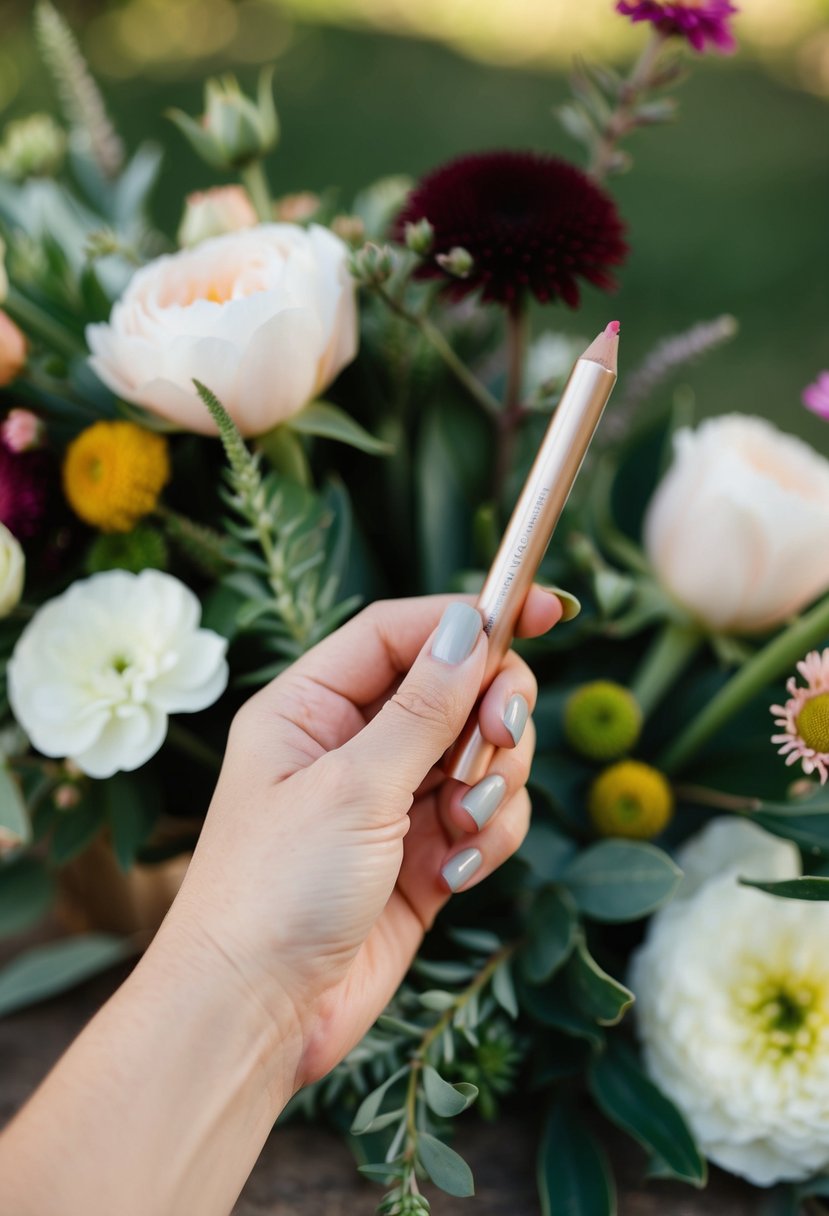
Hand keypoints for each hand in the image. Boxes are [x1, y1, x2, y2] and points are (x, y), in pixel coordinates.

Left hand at [172, 590, 562, 1085]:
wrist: (258, 1016)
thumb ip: (423, 707)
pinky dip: (489, 838)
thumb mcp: (354, 786)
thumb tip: (470, 626)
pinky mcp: (423, 855)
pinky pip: (487, 817)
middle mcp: (353, 745)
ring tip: (460, 828)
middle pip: (457, 687)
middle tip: (498, 740)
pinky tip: (455, 874)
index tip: (545, 609)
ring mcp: (392, 801)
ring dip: (493, 785)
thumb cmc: (276, 890)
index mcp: (312, 707)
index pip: (402, 632)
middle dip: (492, 713)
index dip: (471, 616)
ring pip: (483, 753)